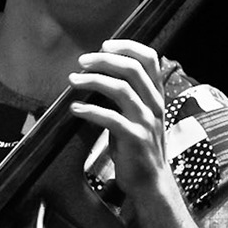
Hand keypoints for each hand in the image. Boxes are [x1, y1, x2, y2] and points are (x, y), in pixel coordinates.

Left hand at [66, 38, 169, 195]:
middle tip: (81, 62)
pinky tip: (74, 109)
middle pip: (132, 69)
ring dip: (93, 81)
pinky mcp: (135, 139)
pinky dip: (90, 111)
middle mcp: (154, 105)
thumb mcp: (136, 115)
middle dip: (104, 60)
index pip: (149, 59)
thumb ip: (125, 94)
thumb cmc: (136, 146)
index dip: (127, 46)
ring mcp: (147, 122)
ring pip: (122, 90)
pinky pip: (111, 119)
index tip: (105, 45)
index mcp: (155, 95)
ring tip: (72, 81)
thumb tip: (99, 72)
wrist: (150, 182)